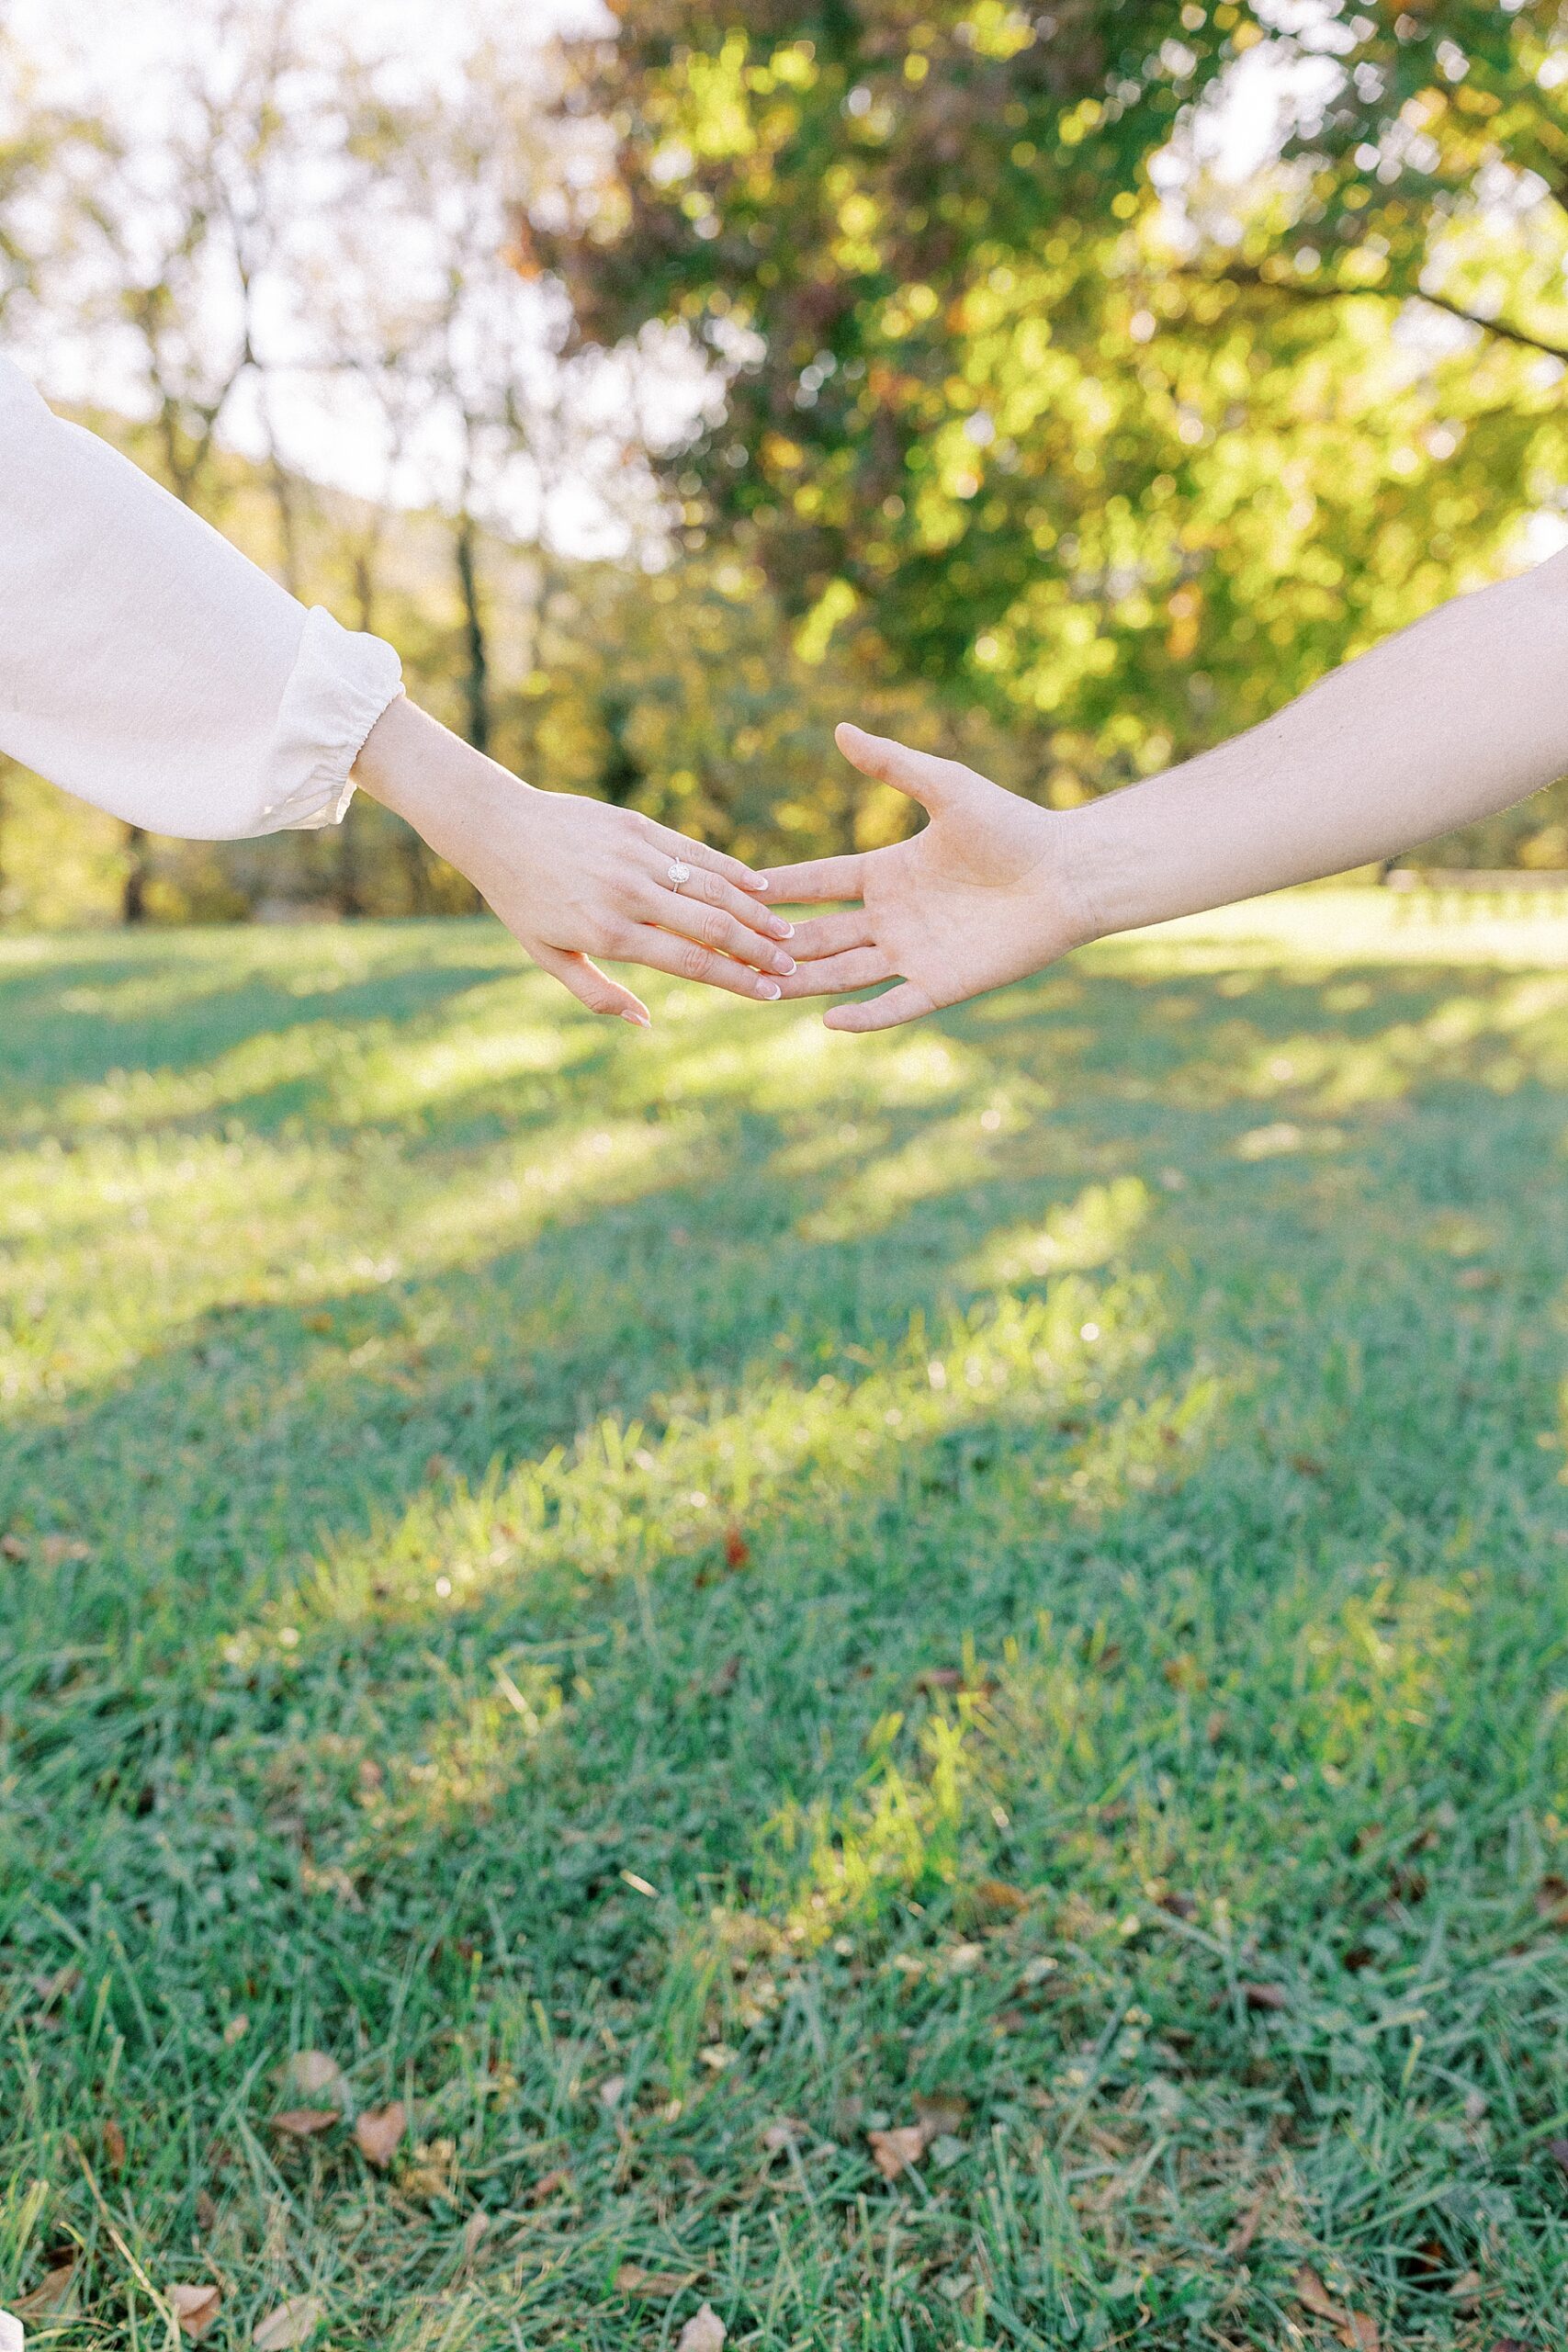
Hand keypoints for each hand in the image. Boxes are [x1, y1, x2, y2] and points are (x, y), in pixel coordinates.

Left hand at [354, 697, 795, 1023]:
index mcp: (610, 934)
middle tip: (792, 967)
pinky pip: (696, 851)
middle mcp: (629, 894)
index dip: (737, 980)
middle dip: (759, 950)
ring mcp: (637, 856)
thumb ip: (598, 994)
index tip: (770, 994)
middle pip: (713, 926)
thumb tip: (645, 1022)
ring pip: (713, 886)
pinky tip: (761, 887)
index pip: (691, 962)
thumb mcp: (549, 957)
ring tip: (786, 933)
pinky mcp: (638, 826)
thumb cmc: (520, 900)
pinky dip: (732, 870)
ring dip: (756, 912)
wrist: (497, 828)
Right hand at [763, 724, 1092, 1030]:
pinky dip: (864, 1016)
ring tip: (762, 988)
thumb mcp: (948, 789)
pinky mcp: (943, 984)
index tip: (734, 887)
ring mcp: (914, 953)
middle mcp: (893, 917)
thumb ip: (893, 765)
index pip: (819, 882)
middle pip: (821, 934)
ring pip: (845, 973)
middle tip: (729, 947)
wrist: (1069, 873)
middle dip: (778, 941)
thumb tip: (842, 729)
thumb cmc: (1014, 826)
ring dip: (806, 981)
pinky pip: (895, 1005)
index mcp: (888, 872)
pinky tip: (829, 1019)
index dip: (780, 886)